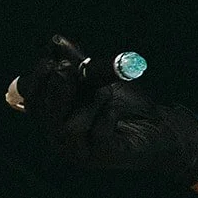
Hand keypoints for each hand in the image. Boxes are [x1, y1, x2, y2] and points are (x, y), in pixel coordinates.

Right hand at [14, 34, 197, 185]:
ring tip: (105, 90)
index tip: (49, 62)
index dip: (37, 82)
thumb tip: (57, 41)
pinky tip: (116, 107)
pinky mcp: (104, 157)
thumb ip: (79, 67)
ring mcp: (81, 151)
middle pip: (45, 115)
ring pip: (69, 127)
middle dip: (57, 89)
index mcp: (55, 119)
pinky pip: (98, 135)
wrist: (164, 129)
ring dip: (86, 103)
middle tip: (68, 68)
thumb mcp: (100, 82)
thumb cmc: (129, 106)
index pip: (32, 102)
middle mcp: (62, 138)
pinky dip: (105, 116)